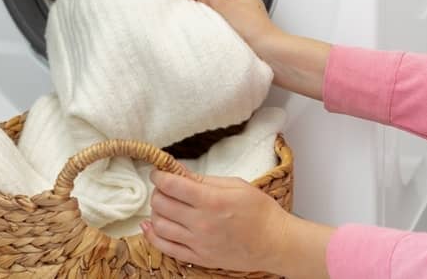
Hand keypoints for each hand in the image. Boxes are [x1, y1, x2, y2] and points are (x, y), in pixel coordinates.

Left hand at [141, 169, 332, 278]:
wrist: (277, 243)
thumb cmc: (260, 211)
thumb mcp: (234, 185)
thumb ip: (201, 179)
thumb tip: (176, 168)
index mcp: (212, 201)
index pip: (171, 185)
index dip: (159, 175)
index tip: (159, 172)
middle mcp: (202, 223)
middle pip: (161, 203)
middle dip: (158, 191)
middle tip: (165, 188)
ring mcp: (199, 243)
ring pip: (160, 225)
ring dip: (156, 211)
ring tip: (164, 205)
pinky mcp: (199, 258)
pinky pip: (166, 248)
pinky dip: (152, 235)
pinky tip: (149, 225)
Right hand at [186, 0, 330, 99]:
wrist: (268, 53)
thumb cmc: (255, 29)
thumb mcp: (225, 5)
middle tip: (196, 2)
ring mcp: (240, 13)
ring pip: (217, 7)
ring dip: (209, 12)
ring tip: (204, 15)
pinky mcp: (237, 26)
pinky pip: (220, 19)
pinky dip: (214, 22)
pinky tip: (209, 26)